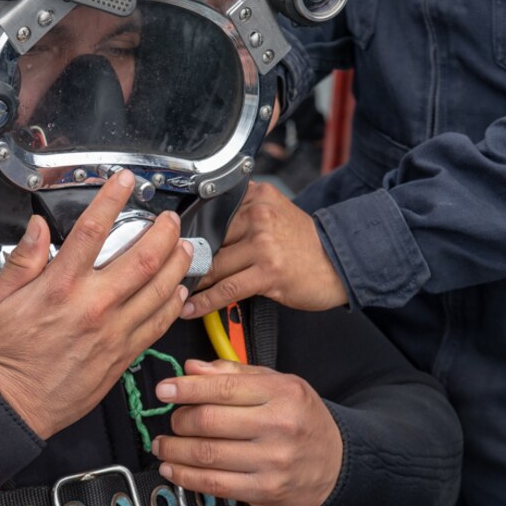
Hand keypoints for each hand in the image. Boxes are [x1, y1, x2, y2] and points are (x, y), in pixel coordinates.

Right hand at [0, 171, 191, 438]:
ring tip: (183, 245)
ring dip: (177, 263)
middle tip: (168, 218)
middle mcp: (92, 306)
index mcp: (60, 286)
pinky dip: (174, 303)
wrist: (12, 404)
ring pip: (159, 289)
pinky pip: (158, 323)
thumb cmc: (4, 355)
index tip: (124, 181)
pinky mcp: (123, 354)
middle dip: (162, 231)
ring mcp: (113, 331)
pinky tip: (179, 290)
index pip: (92, 230)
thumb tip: (38, 227)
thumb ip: (22, 259)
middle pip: (142, 258)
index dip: (112, 199)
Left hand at [152, 359, 341, 505]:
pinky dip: (186, 476)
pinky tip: (174, 468)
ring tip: (163, 444)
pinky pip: (215, 484)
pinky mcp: (266, 491)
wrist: (337, 463)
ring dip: (174, 450)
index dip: (185, 388)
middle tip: (169, 420)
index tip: (164, 389)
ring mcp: (273, 461)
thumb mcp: (278, 383)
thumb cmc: (302, 418)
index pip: (222, 387)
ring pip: (207, 455)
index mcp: (282, 392)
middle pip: (210, 421)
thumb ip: (234, 373)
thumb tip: (193, 367)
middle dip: (178, 420)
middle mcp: (279, 426)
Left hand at [182, 181, 345, 315]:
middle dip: (186, 261)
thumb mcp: (275, 211)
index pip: (211, 214)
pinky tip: (191, 309)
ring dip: (191, 283)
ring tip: (173, 293)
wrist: (340, 260)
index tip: (167, 246)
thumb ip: (243, 211)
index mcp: (256, 196)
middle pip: (209, 240)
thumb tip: (204, 226)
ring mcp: (263, 244)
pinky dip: (205, 301)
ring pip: (214, 266)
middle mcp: (258, 215)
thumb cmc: (305, 242)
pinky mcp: (268, 272)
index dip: (188, 234)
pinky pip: (227, 289)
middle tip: (164, 273)